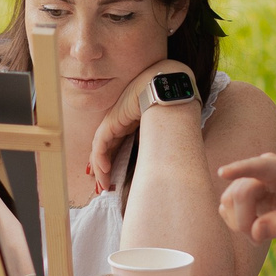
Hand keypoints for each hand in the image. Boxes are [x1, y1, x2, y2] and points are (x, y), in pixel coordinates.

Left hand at [86, 59, 191, 190]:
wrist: (170, 89)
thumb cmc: (174, 103)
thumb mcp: (165, 125)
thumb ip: (158, 139)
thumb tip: (165, 159)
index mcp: (133, 119)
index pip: (120, 142)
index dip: (117, 159)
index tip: (117, 177)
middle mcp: (122, 120)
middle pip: (109, 147)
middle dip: (106, 167)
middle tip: (106, 186)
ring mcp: (115, 120)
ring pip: (102, 148)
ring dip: (101, 168)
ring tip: (104, 185)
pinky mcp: (112, 121)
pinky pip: (100, 145)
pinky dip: (100, 160)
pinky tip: (103, 173)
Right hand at [217, 152, 275, 240]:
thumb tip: (255, 232)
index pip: (259, 166)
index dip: (240, 169)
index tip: (223, 173)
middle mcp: (264, 169)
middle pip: (240, 194)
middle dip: (245, 222)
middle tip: (260, 240)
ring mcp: (250, 178)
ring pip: (229, 201)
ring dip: (241, 223)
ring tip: (263, 231)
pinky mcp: (241, 191)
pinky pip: (227, 207)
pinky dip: (238, 222)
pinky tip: (256, 224)